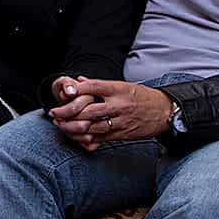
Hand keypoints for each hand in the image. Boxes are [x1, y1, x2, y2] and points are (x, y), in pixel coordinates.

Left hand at [51, 80, 174, 145]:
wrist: (164, 111)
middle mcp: (118, 105)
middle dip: (67, 113)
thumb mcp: (123, 85)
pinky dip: (86, 138)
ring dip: (73, 127)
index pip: (92, 87)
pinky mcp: (122, 134)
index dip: (74, 91)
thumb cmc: (142, 97)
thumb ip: (99, 85)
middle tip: (54, 113)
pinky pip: (100, 138)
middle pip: (87, 110)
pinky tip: (75, 136)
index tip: (62, 94)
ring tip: (60, 125)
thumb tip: (79, 80)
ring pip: (91, 127)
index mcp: (118, 89)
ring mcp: (120, 121)